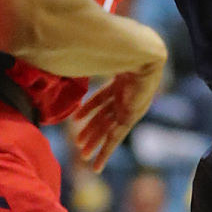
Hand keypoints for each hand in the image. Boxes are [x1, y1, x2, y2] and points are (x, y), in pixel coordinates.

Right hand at [72, 54, 166, 171]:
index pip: (100, 100)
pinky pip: (118, 136)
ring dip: (95, 142)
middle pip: (104, 118)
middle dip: (91, 133)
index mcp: (119, 83)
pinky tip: (97, 155)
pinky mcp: (132, 117)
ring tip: (84, 155)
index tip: (76, 121)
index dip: (87, 109)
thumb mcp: (105, 62)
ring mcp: (128, 108)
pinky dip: (107, 148)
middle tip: (80, 147)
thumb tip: (67, 58)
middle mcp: (125, 98)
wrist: (143, 60)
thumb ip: (89, 64)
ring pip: (108, 129)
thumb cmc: (125, 56)